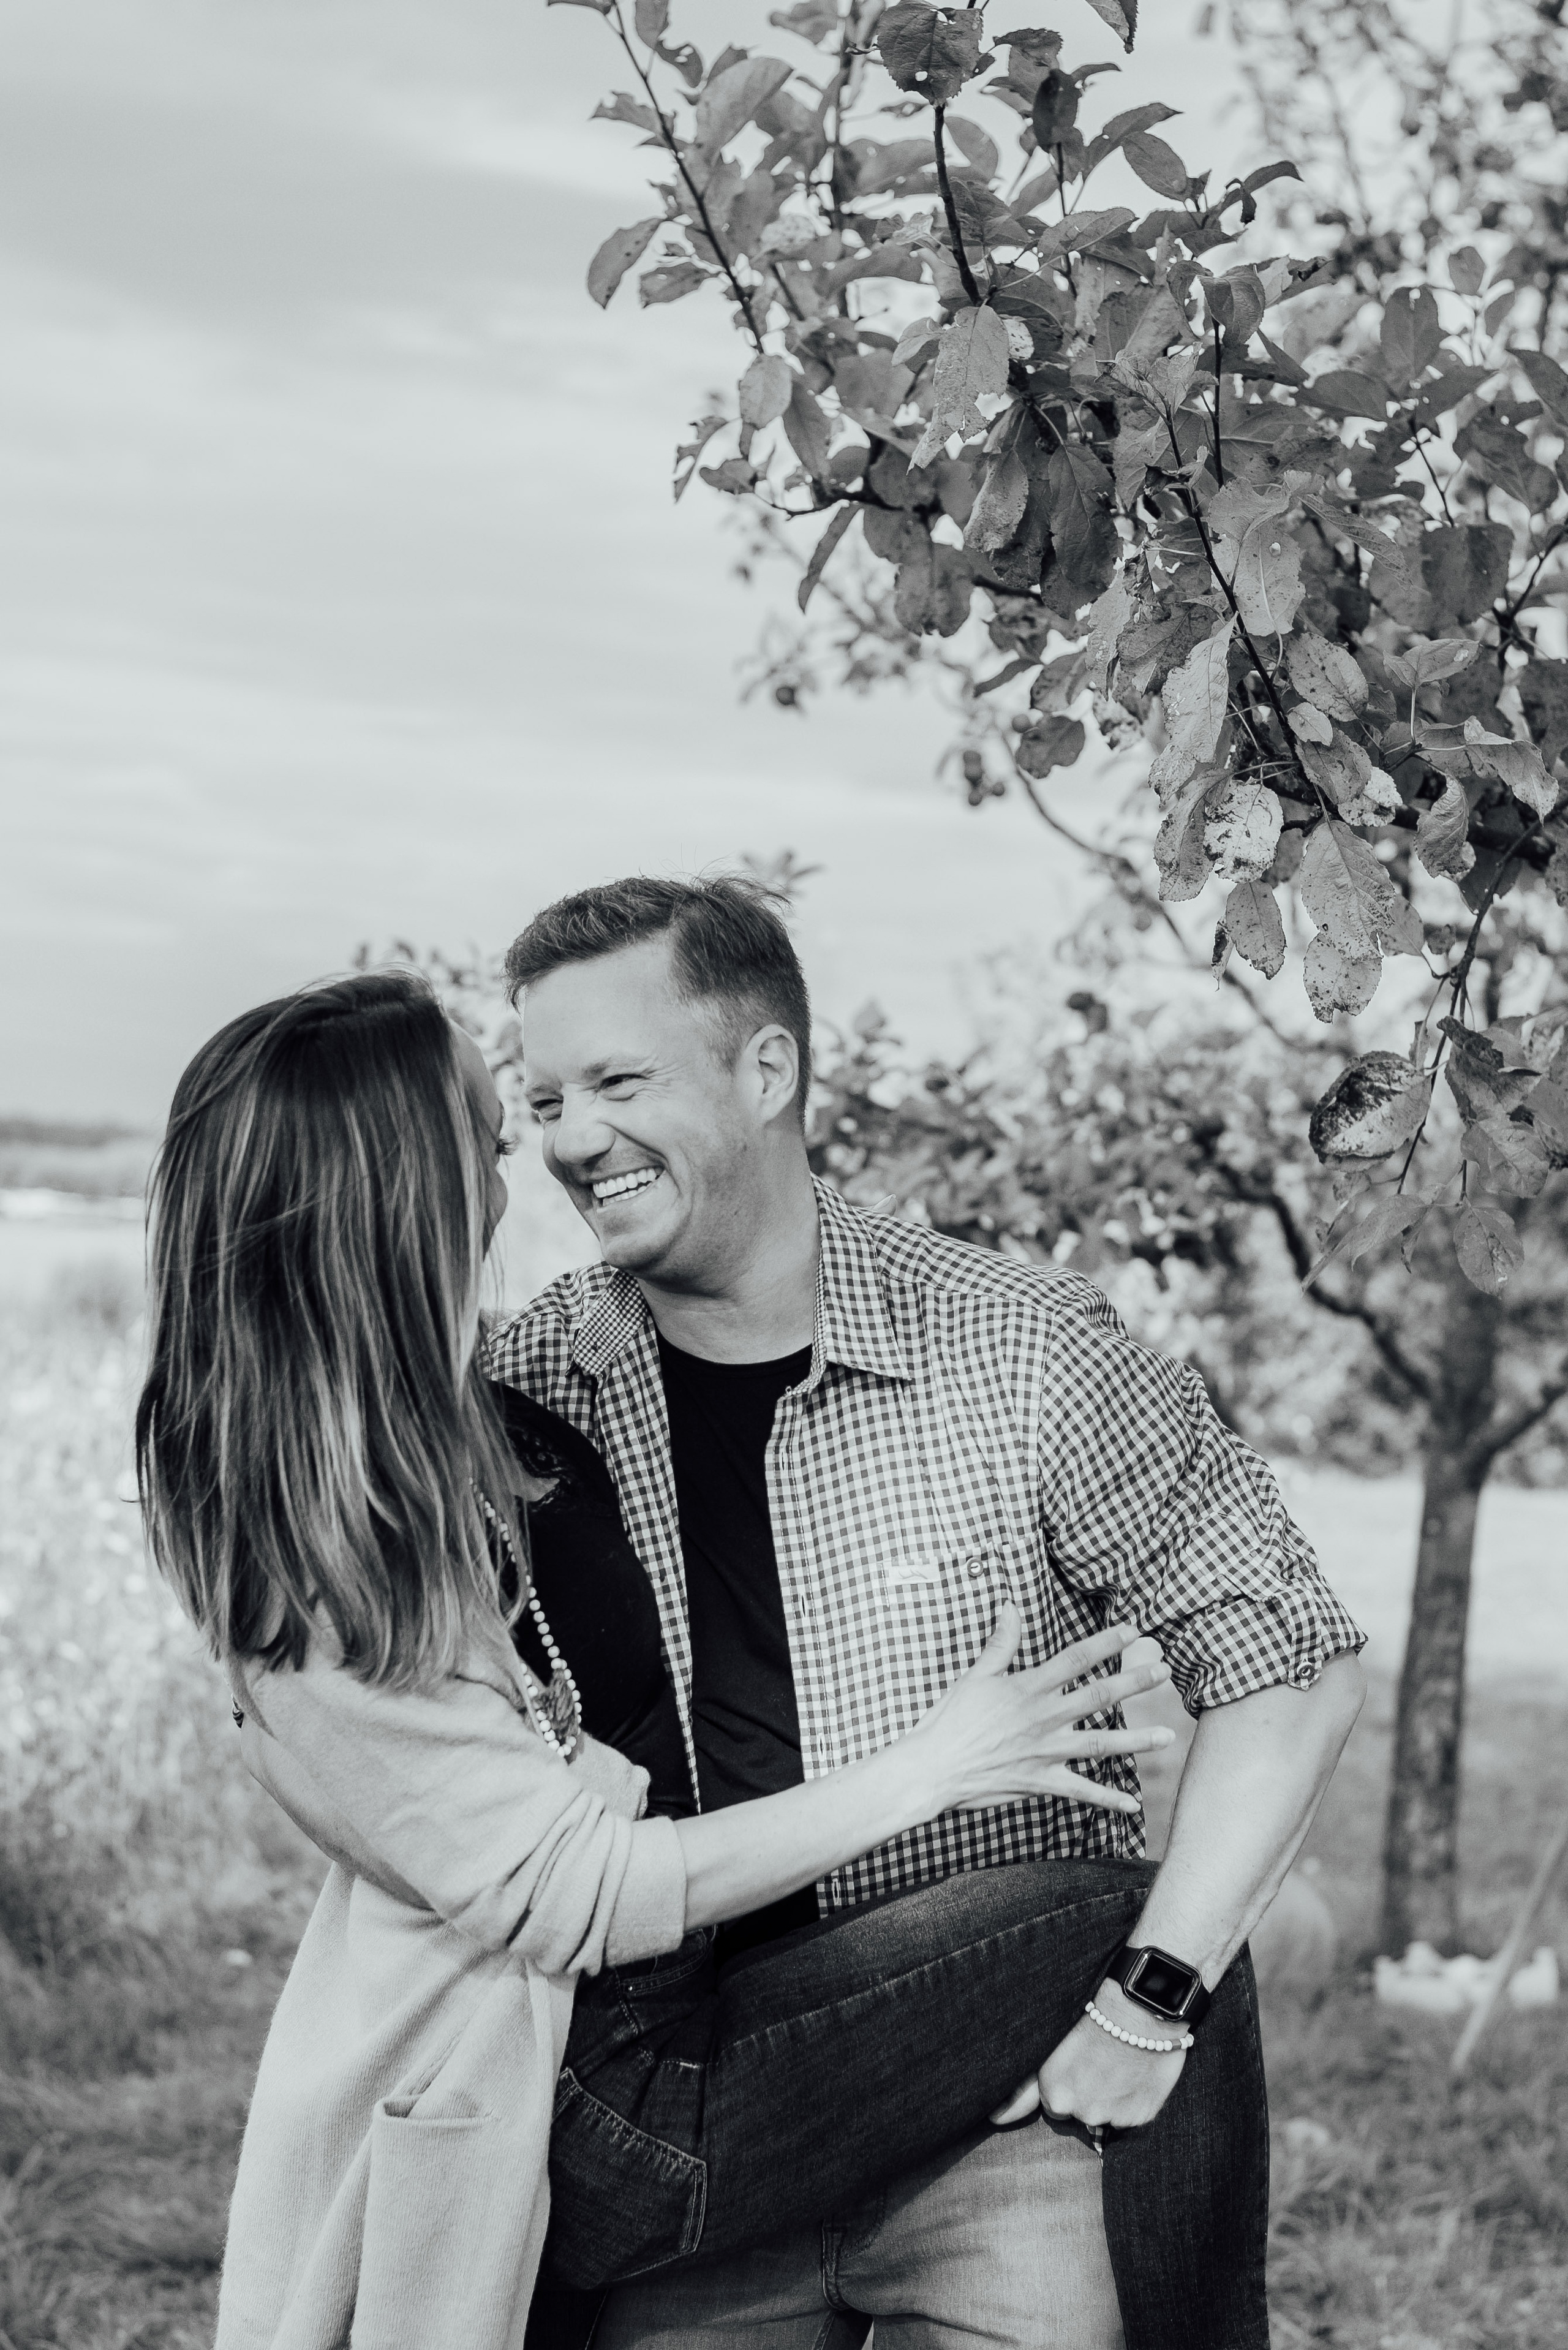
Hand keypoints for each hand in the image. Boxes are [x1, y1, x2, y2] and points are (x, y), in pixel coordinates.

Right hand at [904, 1608, 1172, 1818]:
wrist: (933, 1767)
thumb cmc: (950, 1720)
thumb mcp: (975, 1675)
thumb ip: (1001, 1642)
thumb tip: (1011, 1606)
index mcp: (1028, 1688)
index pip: (1075, 1659)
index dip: (1106, 1643)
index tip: (1132, 1631)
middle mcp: (1043, 1718)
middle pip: (1099, 1696)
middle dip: (1135, 1682)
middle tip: (1164, 1671)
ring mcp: (1045, 1751)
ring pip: (1101, 1744)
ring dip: (1137, 1740)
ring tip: (1168, 1736)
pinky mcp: (1041, 1782)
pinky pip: (1081, 1791)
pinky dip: (1107, 1799)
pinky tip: (1133, 1804)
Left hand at [989, 1978, 1188, 2130]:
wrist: (1139, 2003)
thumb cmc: (1091, 2012)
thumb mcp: (1049, 2046)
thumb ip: (1022, 2089)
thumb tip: (993, 2120)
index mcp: (1054, 2094)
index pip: (1053, 2105)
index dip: (1066, 2082)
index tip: (1077, 2064)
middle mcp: (1081, 2111)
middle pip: (1080, 2111)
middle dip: (1087, 2094)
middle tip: (1099, 2060)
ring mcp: (1113, 2116)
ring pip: (1106, 2115)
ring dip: (1111, 2098)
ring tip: (1119, 2062)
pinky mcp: (1141, 2116)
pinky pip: (1132, 2116)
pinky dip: (1134, 2100)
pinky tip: (1135, 2072)